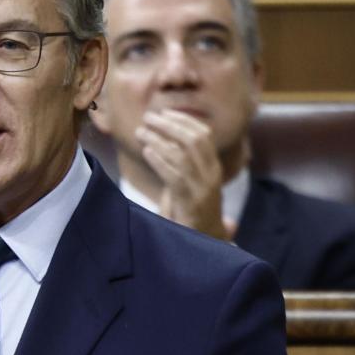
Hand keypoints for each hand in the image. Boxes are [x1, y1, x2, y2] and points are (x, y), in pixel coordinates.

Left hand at [136, 109, 233, 240]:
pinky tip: (147, 151)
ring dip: (159, 139)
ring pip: (182, 154)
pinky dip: (159, 160)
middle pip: (194, 139)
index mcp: (214, 166)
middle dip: (170, 124)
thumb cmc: (191, 211)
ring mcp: (203, 188)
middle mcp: (212, 174)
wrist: (203, 242)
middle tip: (149, 118)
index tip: (164, 112)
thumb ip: (180, 163)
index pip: (204, 134)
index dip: (184, 120)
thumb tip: (160, 138)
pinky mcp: (191, 201)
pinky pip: (175, 175)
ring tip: (141, 132)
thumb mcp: (189, 182)